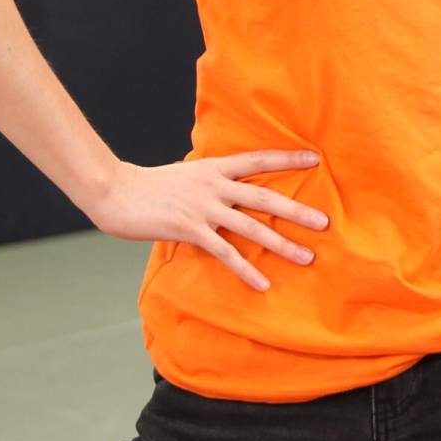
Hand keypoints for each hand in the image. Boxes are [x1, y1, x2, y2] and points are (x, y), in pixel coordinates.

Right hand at [83, 150, 329, 291]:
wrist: (115, 191)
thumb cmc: (149, 185)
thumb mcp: (186, 174)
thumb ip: (210, 180)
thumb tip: (228, 185)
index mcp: (214, 168)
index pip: (258, 159)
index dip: (288, 158)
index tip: (316, 158)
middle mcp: (214, 186)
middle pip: (265, 197)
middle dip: (297, 211)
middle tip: (325, 222)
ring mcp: (203, 208)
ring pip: (251, 227)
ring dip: (281, 244)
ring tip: (306, 257)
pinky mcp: (190, 230)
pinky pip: (224, 252)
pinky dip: (245, 269)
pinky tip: (263, 283)